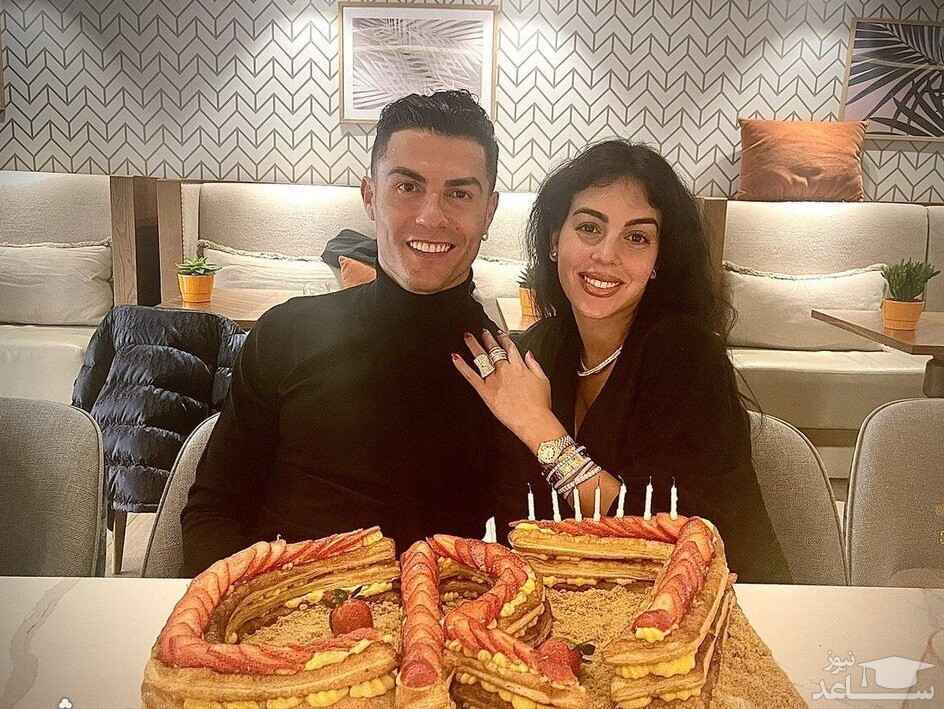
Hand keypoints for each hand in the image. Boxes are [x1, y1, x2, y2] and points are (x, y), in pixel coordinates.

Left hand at [452, 330, 566, 452]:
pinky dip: (461, 366)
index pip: (509, 347)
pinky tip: (455, 358)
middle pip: (494, 349)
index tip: (499, 333)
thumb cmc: (540, 405)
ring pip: (481, 357)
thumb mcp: (543, 380)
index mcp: (519, 366)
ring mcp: (494, 379)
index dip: (503, 338)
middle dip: (487, 338)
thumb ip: (534, 364)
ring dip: (473, 345)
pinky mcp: (485, 390)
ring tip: (468, 336)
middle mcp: (505, 369)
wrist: (533, 420)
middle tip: (482, 331)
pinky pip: (470, 375)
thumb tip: (529, 353)